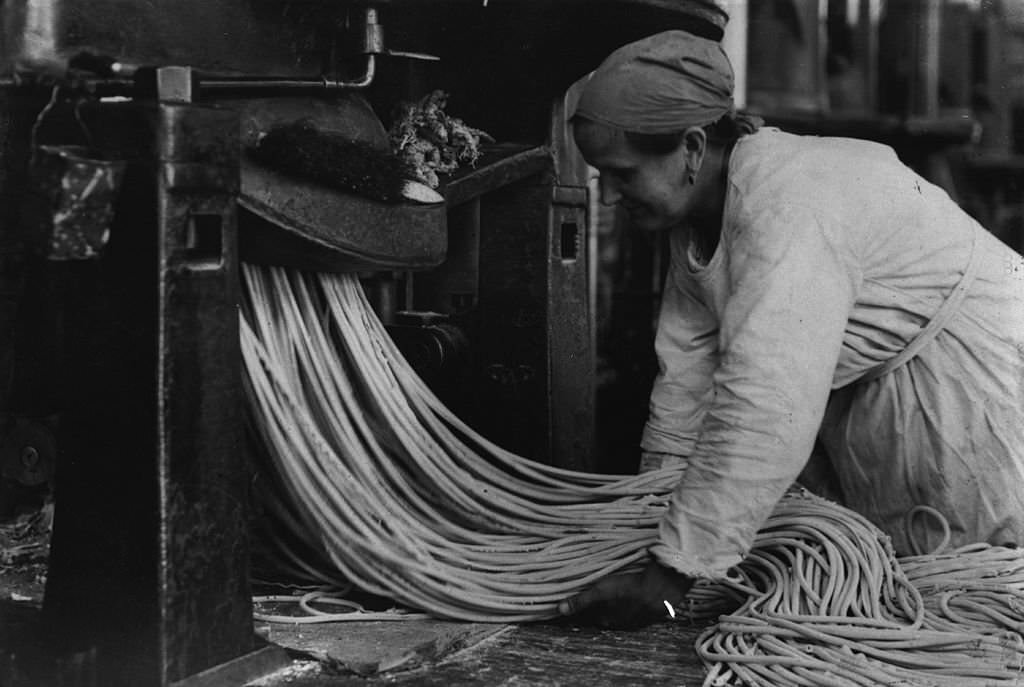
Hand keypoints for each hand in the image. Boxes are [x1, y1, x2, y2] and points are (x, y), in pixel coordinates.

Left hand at [556, 560, 694, 628]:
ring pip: (616, 614)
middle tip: (589, 598)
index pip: (586, 617)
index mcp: (605, 619)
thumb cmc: (628, 589)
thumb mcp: (600, 592)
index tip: (571, 606)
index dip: (579, 610)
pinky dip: (625, 605)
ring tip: (608, 596)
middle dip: (593, 610)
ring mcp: (632, 620)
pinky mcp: (644, 613)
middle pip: (600, 616)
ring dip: (611, 607)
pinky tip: (627, 596)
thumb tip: (558, 610)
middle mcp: (617, 623)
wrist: (660, 590)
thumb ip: (580, 601)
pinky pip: (630, 610)